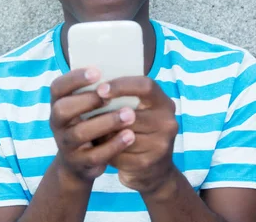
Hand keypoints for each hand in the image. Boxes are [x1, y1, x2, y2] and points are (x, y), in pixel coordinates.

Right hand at [49, 68, 136, 183]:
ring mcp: (65, 144)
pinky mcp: (79, 163)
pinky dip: (113, 145)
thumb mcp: (85, 106)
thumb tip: (120, 65)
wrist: (78, 164)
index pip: (58, 87)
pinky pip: (95, 155)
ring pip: (80, 133)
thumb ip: (95, 90)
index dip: (75, 78)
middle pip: (63, 109)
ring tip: (130, 115)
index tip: (97, 71)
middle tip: (110, 96)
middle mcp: (57, 123)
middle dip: (88, 100)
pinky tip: (130, 136)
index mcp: (58, 103)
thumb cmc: (87, 123)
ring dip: (106, 122)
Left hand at [97, 77, 178, 193]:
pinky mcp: (149, 162)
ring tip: (91, 130)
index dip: (122, 85)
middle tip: (88, 114)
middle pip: (131, 114)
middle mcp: (168, 122)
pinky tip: (99, 147)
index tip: (100, 89)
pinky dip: (107, 150)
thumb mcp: (141, 112)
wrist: (154, 172)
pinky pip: (119, 153)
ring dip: (104, 133)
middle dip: (107, 115)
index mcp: (164, 103)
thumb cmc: (139, 132)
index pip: (146, 86)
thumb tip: (94, 84)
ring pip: (123, 135)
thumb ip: (125, 99)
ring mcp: (161, 144)